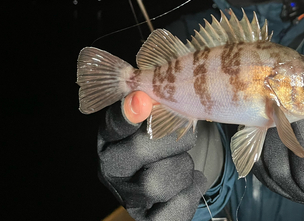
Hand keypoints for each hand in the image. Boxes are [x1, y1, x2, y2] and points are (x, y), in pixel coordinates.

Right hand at [97, 91, 206, 220]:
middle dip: (174, 140)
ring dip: (183, 168)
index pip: (113, 124)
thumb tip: (154, 94)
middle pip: (140, 149)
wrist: (169, 175)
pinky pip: (176, 208)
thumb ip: (157, 104)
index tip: (142, 100)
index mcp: (110, 137)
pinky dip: (193, 191)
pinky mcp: (147, 219)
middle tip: (187, 136)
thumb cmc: (162, 139)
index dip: (126, 114)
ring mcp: (127, 196)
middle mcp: (111, 167)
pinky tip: (191, 182)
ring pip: (158, 183)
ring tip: (183, 162)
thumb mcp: (157, 118)